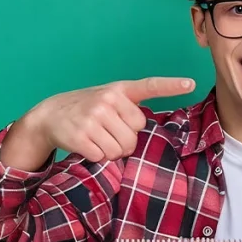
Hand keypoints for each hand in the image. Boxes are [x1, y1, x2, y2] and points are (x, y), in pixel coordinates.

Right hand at [20, 77, 195, 163]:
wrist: (50, 114)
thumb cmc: (87, 110)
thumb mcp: (108, 100)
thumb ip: (128, 109)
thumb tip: (140, 133)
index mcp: (119, 90)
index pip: (149, 86)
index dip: (171, 86)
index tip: (191, 84)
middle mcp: (108, 100)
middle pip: (135, 136)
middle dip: (124, 140)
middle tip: (107, 132)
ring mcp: (93, 117)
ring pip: (120, 150)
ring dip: (111, 151)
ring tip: (97, 138)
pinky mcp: (81, 135)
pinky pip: (103, 157)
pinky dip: (97, 156)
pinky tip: (87, 144)